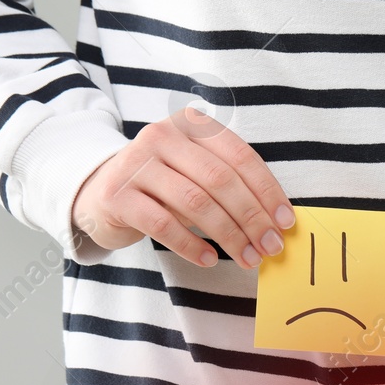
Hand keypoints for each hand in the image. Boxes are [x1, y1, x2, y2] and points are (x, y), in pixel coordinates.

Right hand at [70, 106, 295, 267]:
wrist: (99, 192)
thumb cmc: (161, 185)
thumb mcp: (196, 173)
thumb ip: (230, 186)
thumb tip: (274, 222)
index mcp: (191, 125)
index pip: (240, 157)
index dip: (267, 191)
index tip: (285, 222)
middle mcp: (162, 136)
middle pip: (220, 180)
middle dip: (252, 218)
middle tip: (270, 247)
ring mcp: (137, 163)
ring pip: (195, 202)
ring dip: (228, 235)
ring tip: (247, 258)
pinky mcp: (118, 195)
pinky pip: (163, 224)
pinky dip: (191, 245)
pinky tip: (209, 260)